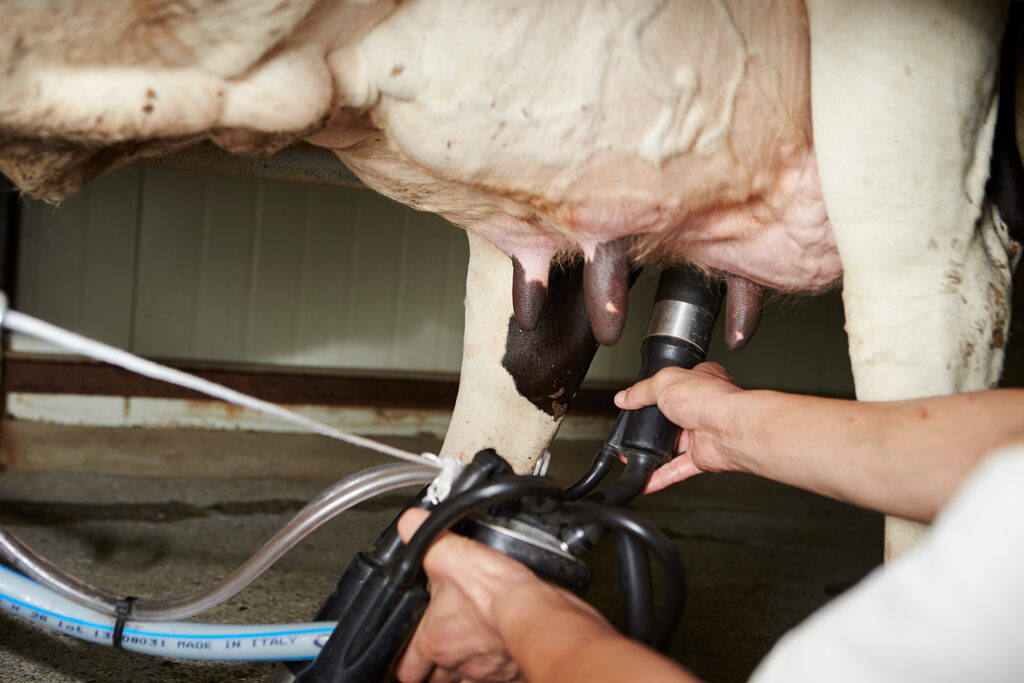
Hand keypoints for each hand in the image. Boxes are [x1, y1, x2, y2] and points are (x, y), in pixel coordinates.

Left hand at [395, 507, 529, 681]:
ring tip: (471, 648)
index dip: (404, 660)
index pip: (406, 668)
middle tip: (440, 648)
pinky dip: (497, 668)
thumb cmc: (495, 592)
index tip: (406, 653)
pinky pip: (499, 679)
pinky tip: (501, 647)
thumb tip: (409, 521)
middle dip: (435, 667)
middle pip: (435, 679)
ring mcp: (485, 674)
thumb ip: (423, 535)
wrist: (537, 612)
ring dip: (465, 669)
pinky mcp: (512, 674)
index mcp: (434, 640)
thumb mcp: (449, 552)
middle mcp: (456, 663)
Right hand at [614, 362, 742, 492]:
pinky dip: (660, 476)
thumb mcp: (664, 382)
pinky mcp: (702, 457)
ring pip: (672, 446)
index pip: (672, 385)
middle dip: (652, 426)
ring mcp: (702, 433)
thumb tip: (624, 398)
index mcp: (698, 381)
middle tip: (631, 430)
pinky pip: (677, 469)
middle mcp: (702, 407)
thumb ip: (641, 391)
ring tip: (631, 455)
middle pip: (670, 417)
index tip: (637, 399)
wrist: (730, 429)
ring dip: (652, 453)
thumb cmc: (710, 399)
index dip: (655, 391)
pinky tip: (645, 479)